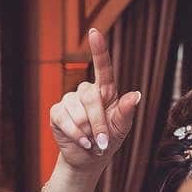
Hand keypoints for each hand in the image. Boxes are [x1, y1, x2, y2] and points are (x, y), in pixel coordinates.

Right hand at [49, 27, 141, 171]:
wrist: (88, 159)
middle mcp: (86, 92)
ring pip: (78, 111)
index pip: (103, 68)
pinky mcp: (56, 113)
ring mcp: (69, 101)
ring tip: (92, 142)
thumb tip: (135, 95)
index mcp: (105, 91)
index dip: (99, 50)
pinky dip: (75, 134)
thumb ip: (126, 112)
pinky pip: (64, 120)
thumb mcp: (121, 128)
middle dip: (98, 122)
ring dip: (87, 131)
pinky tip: (82, 142)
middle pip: (91, 97)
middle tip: (103, 141)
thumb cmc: (108, 140)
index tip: (94, 33)